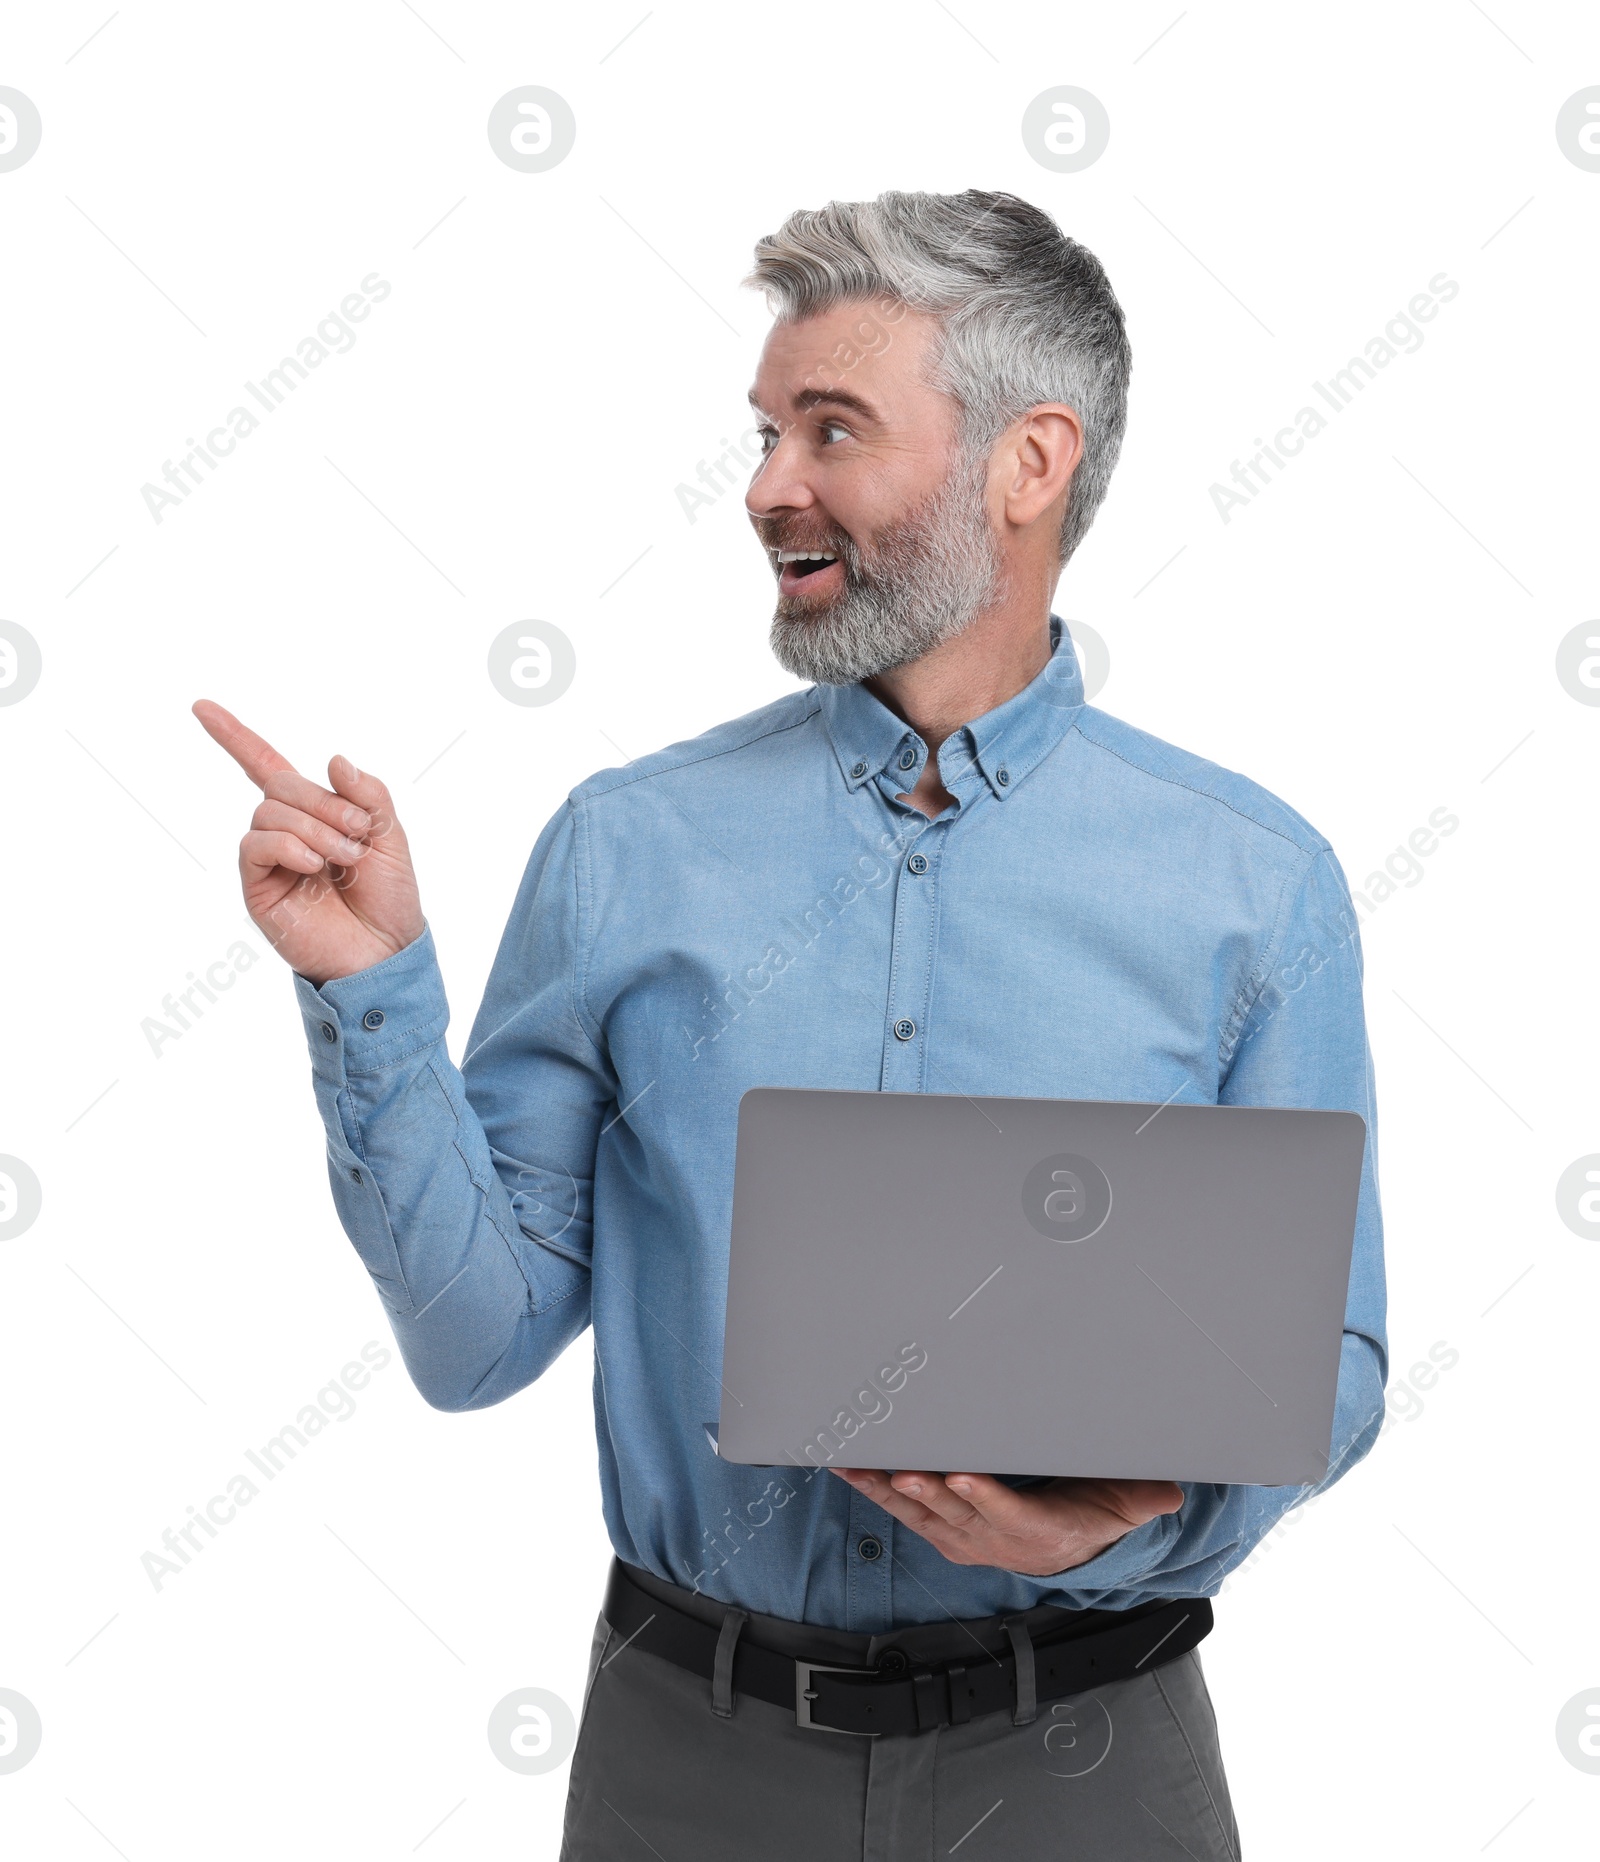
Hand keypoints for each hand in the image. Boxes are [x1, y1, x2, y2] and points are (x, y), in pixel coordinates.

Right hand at [193, 700, 424, 985]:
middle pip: (280, 783)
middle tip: (359, 835)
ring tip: (344, 859)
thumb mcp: (390, 837)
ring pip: (270, 811)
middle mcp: (285, 831)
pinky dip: (288, 845)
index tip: (200, 706)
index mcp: (314, 813)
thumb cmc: (388, 898)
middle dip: (324, 802)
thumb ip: (368, 795)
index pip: (265, 766)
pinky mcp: (257, 886)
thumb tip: (334, 759)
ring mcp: (269, 859)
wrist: (384, 951)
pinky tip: (312, 866)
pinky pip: (255, 844)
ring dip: (315, 828)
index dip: (234, 736)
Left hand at [830, 1468, 1182, 1576]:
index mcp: (1039, 1531)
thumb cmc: (1094, 1511)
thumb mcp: (1126, 1502)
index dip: (984, 1499)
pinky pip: (906, 1511)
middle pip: (955, 1515)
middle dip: (924, 1494)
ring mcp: (966, 1538)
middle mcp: (995, 1540)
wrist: (1071, 1545)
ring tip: (860, 1467)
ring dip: (888, 1492)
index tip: (961, 1478)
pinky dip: (877, 1491)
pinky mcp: (945, 1529)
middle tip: (899, 1471)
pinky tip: (851, 1469)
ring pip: (922, 1514)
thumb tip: (1169, 1492)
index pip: (1010, 1515)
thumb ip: (1143, 1496)